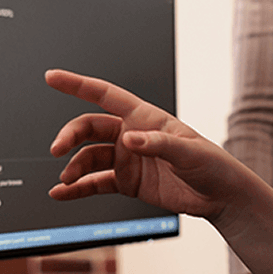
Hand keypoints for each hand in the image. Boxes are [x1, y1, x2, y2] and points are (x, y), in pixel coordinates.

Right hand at [45, 69, 246, 223]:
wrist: (220, 196)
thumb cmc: (212, 165)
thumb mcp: (189, 152)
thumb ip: (158, 144)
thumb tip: (129, 140)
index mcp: (145, 117)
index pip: (106, 95)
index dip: (78, 85)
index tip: (52, 77)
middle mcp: (131, 134)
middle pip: (90, 127)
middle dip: (70, 136)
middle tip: (57, 150)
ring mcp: (128, 158)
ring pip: (89, 156)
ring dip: (73, 167)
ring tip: (65, 180)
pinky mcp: (127, 182)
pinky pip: (95, 182)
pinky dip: (77, 188)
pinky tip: (61, 193)